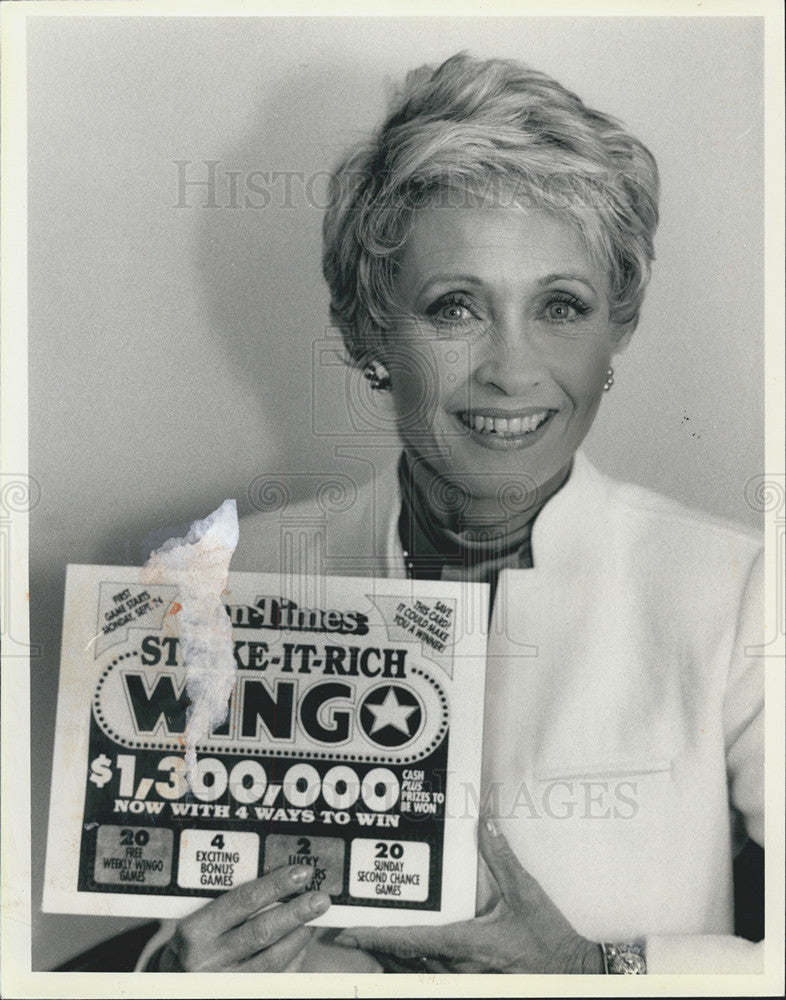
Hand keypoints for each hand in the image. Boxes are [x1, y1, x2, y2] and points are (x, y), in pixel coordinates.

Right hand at [155, 864, 329, 971]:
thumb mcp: (197, 922)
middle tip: (320, 899)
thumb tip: (277, 885)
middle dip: (295, 913)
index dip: (275, 885)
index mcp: (196, 931)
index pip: (243, 902)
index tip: (299, 873)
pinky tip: (301, 943)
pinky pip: (275, 979)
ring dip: (299, 937)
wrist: (173, 987)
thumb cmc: (191, 945)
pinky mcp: (242, 996)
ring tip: (314, 919)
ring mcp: (226, 984)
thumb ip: (229, 905)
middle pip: (262, 932)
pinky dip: (292, 960)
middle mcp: (209, 960)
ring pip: (272, 960)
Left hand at [334, 819, 603, 973]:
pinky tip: (406, 957)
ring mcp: (465, 980)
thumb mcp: (526, 894)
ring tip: (369, 942)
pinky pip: (434, 979)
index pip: (411, 941)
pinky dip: (415, 967)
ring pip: (416, 974)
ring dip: (393, 959)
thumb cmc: (549, 939)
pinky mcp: (473, 984)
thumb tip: (484, 821)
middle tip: (349, 934)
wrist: (574, 973)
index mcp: (466, 943)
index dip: (376, 937)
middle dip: (376, 948)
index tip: (347, 934)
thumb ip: (502, 857)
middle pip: (405, 962)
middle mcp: (459, 967)